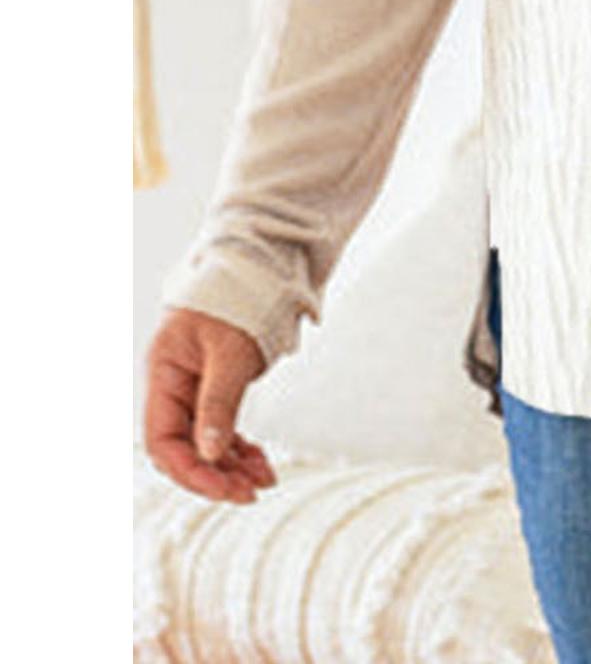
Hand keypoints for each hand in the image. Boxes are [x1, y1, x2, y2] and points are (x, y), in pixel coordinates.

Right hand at [143, 307, 274, 504]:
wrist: (260, 263)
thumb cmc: (238, 296)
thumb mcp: (230, 350)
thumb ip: (218, 401)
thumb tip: (208, 453)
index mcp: (164, 372)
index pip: (162, 439)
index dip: (189, 470)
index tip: (223, 487)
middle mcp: (174, 384)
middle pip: (183, 447)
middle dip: (215, 474)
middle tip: (251, 492)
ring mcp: (195, 387)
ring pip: (205, 442)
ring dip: (231, 466)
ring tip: (264, 480)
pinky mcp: (217, 387)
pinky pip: (221, 428)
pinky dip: (240, 448)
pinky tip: (260, 463)